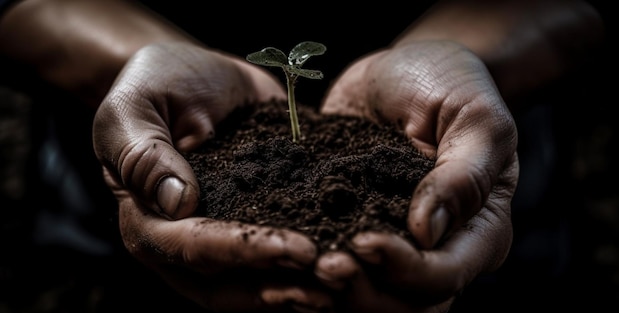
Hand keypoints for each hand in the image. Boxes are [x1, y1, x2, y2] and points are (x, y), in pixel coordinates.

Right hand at [93, 42, 332, 311]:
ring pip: (256, 282)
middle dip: (281, 286)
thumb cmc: (153, 86)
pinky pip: (280, 252)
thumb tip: (181, 203)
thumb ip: (145, 155)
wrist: (193, 73)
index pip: (195, 249)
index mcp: (149, 221)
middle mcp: (185, 242)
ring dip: (301, 287)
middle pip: (227, 285)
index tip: (300, 250)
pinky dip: (310, 261)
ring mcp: (224, 234)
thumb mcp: (134, 110)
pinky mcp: (257, 219)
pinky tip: (349, 255)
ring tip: (350, 280)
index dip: (247, 252)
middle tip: (334, 281)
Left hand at [317, 40, 517, 311]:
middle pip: (404, 303)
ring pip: (365, 296)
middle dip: (362, 293)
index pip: (443, 276)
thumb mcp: (474, 118)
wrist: (408, 70)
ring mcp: (392, 242)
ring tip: (294, 271)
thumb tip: (428, 232)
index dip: (404, 270)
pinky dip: (306, 275)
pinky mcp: (351, 226)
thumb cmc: (452, 86)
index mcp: (478, 231)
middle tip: (321, 266)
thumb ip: (464, 175)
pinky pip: (333, 264)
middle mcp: (436, 249)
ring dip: (330, 294)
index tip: (362, 240)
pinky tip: (278, 271)